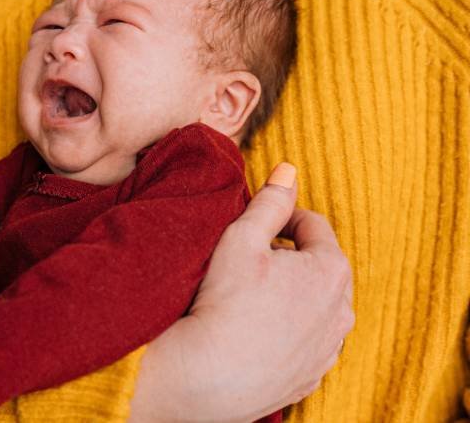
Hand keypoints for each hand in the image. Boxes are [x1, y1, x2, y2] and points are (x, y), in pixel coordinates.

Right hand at [129, 163, 354, 422]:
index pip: (312, 226)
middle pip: (318, 268)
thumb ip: (270, 201)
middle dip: (289, 260)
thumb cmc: (223, 302)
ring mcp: (328, 350)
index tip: (254, 231)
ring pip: (313, 308)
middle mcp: (341, 312)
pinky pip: (304, 344)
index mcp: (330, 270)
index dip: (280, 221)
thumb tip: (289, 169)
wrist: (206, 376)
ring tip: (249, 301)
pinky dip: (285, 334)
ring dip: (290, 298)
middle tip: (249, 265)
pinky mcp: (311, 378)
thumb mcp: (242, 237)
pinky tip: (253, 333)